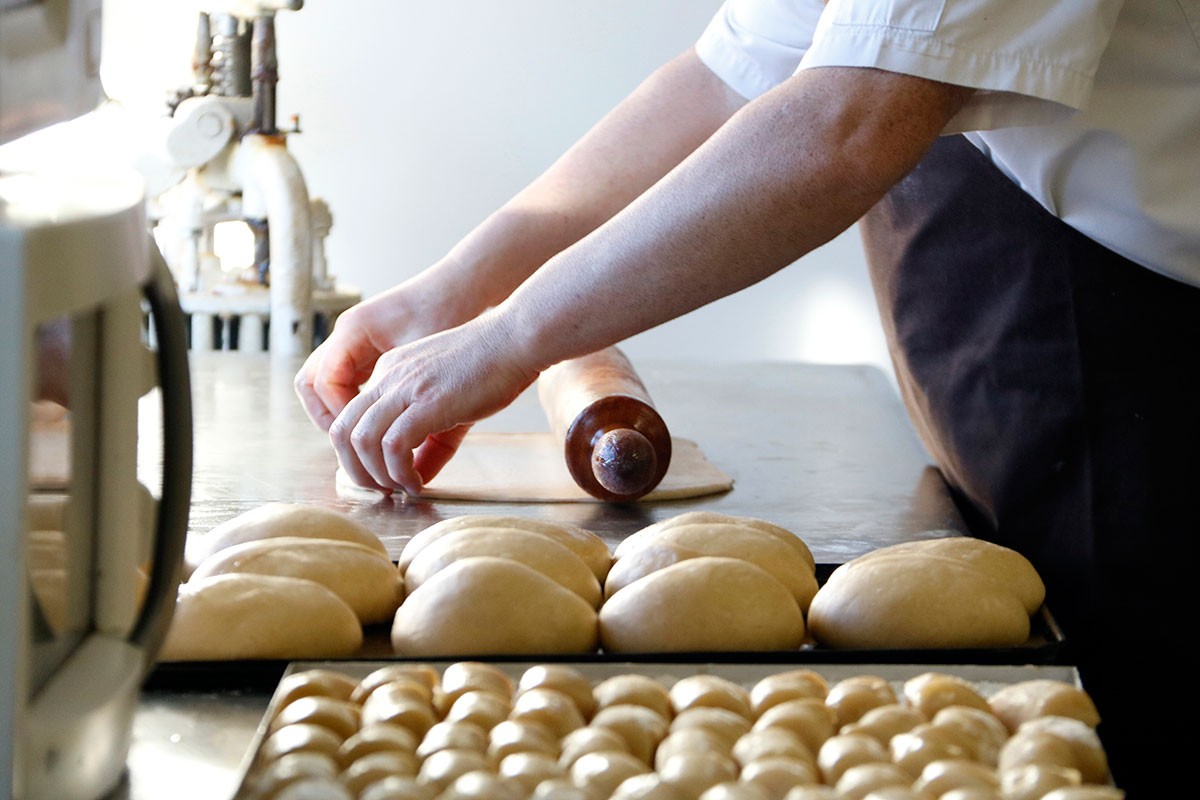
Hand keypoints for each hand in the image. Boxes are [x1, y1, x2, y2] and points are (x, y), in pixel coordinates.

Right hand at [294, 284, 454, 430]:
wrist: (463, 286)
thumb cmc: (449, 313)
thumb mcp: (428, 359)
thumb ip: (405, 394)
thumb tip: (400, 448)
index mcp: (353, 330)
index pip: (324, 383)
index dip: (342, 414)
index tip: (370, 437)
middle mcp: (346, 333)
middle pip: (311, 384)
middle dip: (331, 418)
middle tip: (360, 444)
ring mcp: (354, 340)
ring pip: (324, 384)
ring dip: (340, 412)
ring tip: (369, 438)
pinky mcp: (368, 348)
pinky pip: (346, 380)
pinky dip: (354, 402)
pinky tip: (383, 421)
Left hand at [327, 312, 537, 495]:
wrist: (517, 337)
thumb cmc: (494, 366)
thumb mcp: (449, 399)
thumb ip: (428, 438)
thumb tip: (416, 476)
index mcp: (390, 371)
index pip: (352, 417)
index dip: (359, 454)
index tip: (384, 474)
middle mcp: (389, 376)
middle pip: (342, 430)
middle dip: (355, 469)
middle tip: (383, 489)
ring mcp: (406, 387)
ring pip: (360, 440)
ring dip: (375, 475)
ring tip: (401, 488)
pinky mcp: (427, 402)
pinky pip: (393, 446)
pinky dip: (400, 472)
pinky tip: (417, 482)